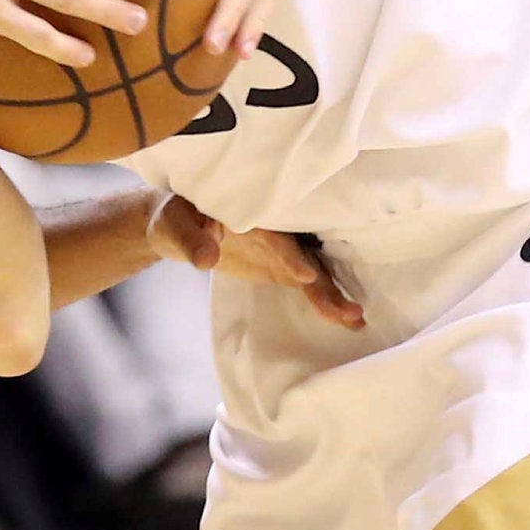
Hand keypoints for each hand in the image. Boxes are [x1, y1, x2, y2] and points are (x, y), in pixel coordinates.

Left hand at [150, 194, 364, 327]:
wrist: (177, 224)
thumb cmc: (174, 216)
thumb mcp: (174, 224)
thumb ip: (191, 240)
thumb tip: (207, 257)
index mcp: (250, 210)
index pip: (273, 234)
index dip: (288, 253)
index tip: (304, 274)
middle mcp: (274, 226)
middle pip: (305, 253)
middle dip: (326, 280)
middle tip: (349, 308)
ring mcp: (281, 247)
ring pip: (313, 270)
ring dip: (333, 294)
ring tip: (355, 319)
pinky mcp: (282, 264)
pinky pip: (307, 281)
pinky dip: (325, 299)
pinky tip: (348, 319)